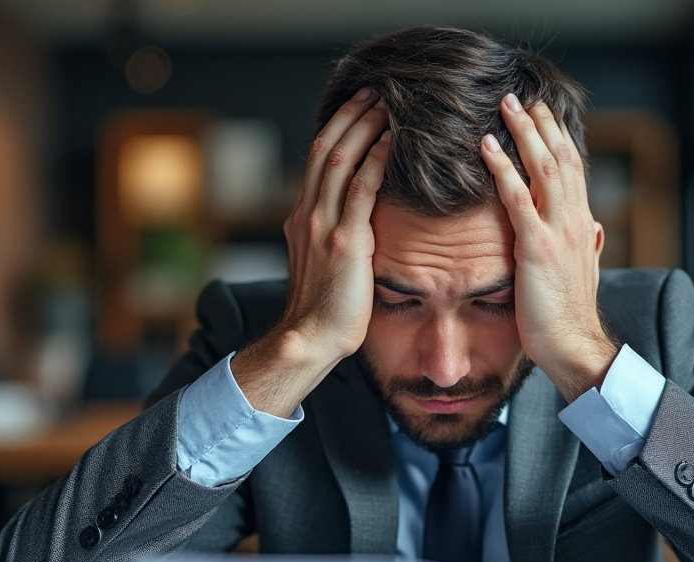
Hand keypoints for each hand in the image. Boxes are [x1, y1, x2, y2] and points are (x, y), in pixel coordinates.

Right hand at [231, 89, 389, 416]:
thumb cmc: (322, 310)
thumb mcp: (319, 264)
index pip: (316, 160)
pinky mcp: (344, 243)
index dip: (337, 128)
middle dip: (350, 116)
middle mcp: (307, 215)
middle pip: (325, 149)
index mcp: (301, 218)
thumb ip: (330, 236)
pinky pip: (361, 190)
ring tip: (388, 105)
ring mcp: (322, 227)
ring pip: (340, 161)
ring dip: (365, 128)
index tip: (358, 107)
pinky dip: (376, 160)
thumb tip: (354, 223)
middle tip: (375, 91)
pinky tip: (393, 141)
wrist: (309, 339)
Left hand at [480, 94, 616, 402]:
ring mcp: (558, 231)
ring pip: (544, 168)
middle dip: (541, 125)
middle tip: (521, 96)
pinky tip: (487, 147)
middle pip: (561, 158)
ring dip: (523, 133)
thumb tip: (595, 229)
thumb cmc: (569, 316)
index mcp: (583, 225)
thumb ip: (587, 246)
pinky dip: (502, 168)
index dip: (557, 139)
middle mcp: (575, 220)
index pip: (573, 170)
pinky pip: (517, 198)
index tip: (542, 115)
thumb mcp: (582, 273)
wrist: (573, 345)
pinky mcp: (537, 247)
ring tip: (505, 107)